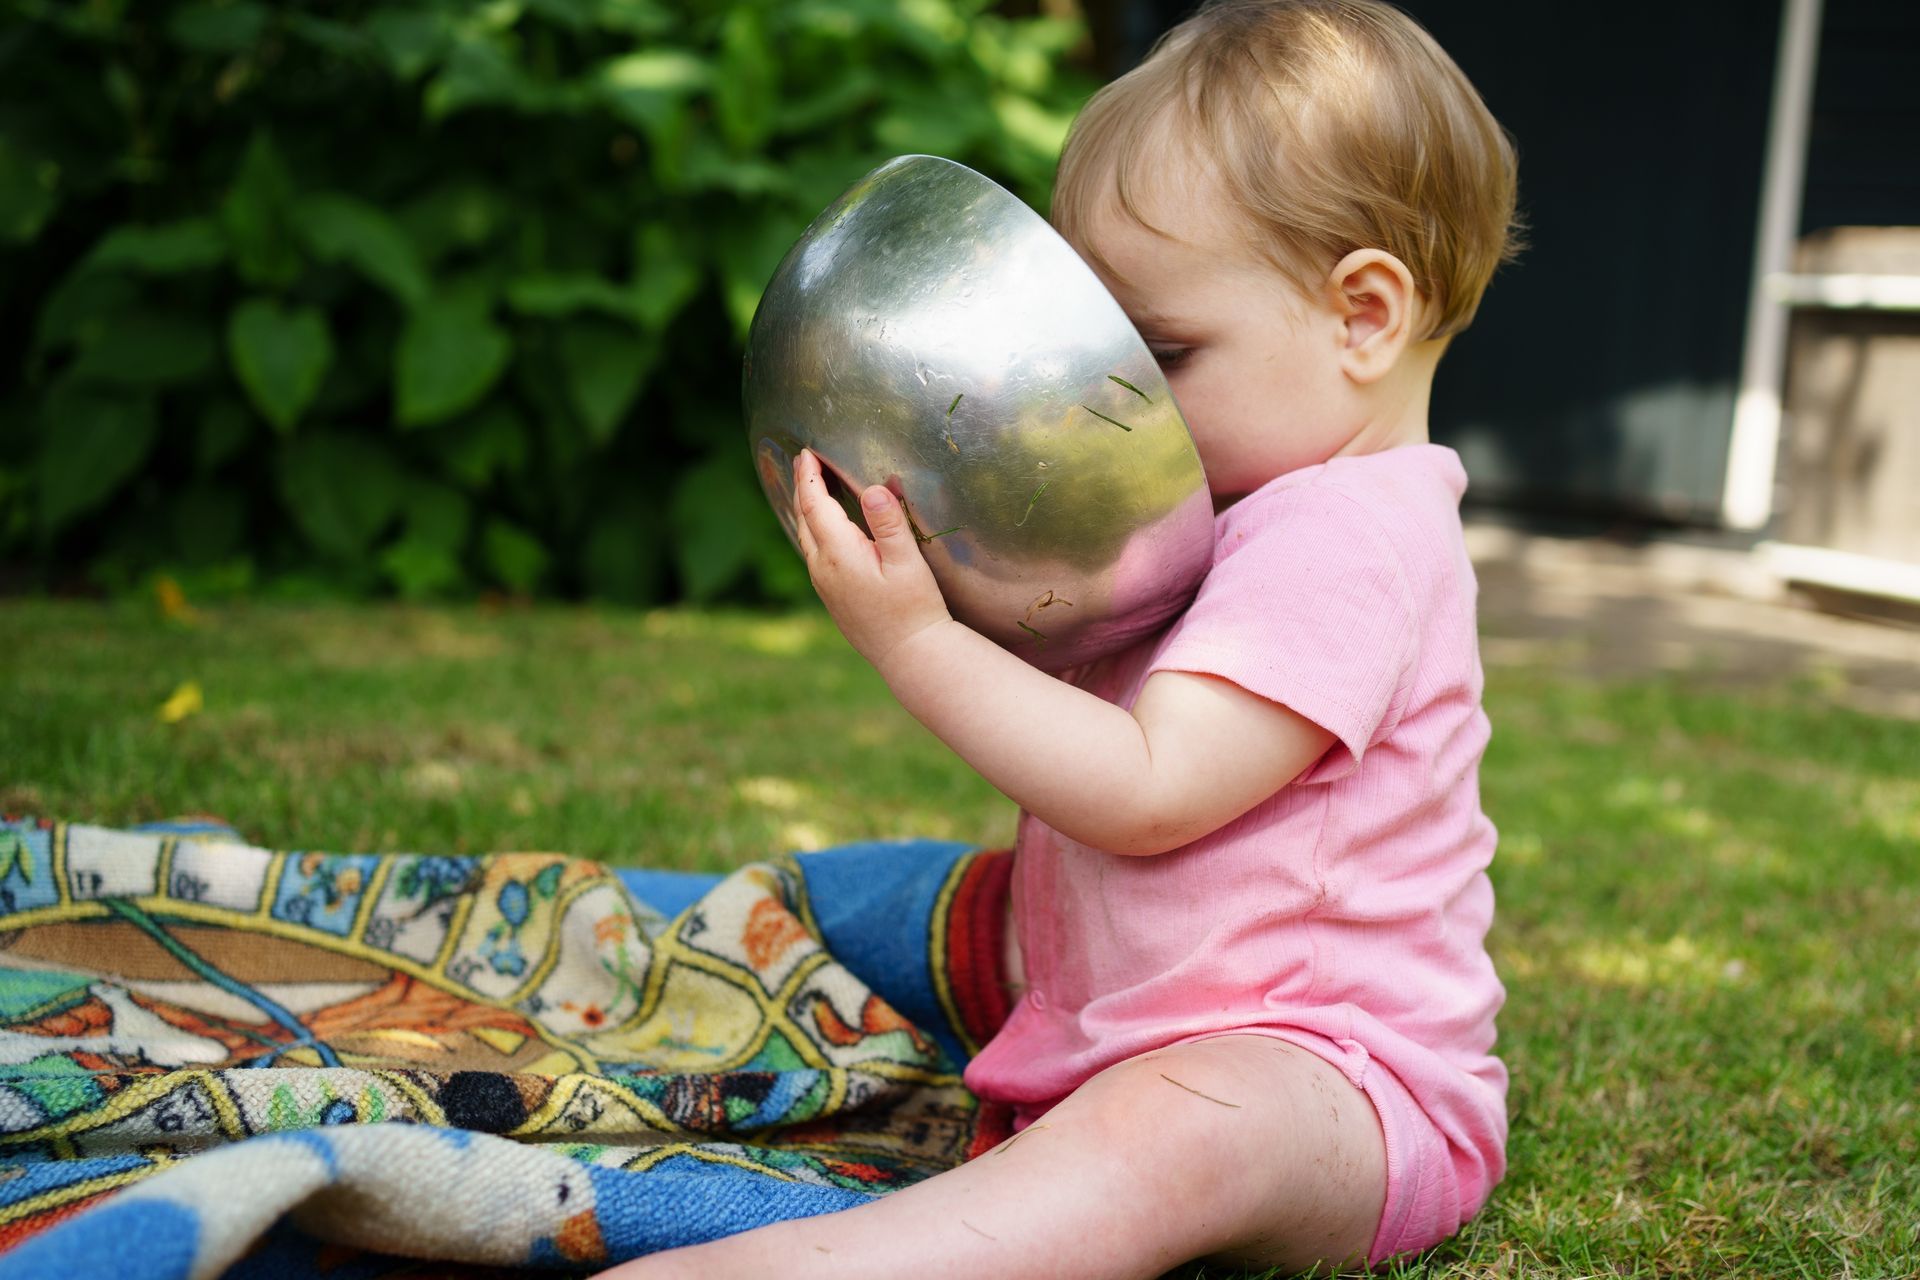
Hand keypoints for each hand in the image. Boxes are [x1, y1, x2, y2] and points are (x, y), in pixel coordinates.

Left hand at [792, 448, 952, 669]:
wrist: (908, 655)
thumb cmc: (914, 608)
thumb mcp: (908, 563)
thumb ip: (889, 523)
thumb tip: (874, 489)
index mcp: (839, 554)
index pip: (815, 504)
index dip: (809, 476)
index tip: (806, 452)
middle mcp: (822, 568)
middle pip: (804, 518)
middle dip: (802, 487)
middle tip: (803, 461)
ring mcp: (824, 585)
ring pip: (806, 537)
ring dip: (806, 508)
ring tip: (809, 486)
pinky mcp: (831, 596)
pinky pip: (813, 553)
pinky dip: (813, 529)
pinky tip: (823, 527)